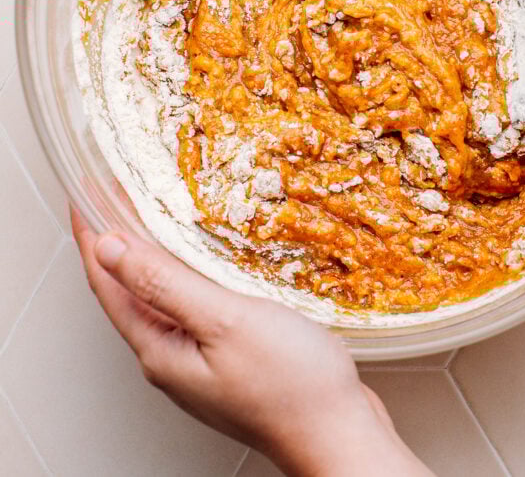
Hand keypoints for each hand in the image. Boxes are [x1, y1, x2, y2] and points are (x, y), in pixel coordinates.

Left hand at [72, 211, 432, 476]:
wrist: (338, 431)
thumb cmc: (289, 382)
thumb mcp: (223, 321)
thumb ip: (165, 284)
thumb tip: (109, 249)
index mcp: (159, 349)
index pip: (108, 285)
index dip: (92, 237)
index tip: (85, 195)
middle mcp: (171, 357)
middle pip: (130, 291)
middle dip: (120, 243)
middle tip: (119, 195)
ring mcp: (199, 361)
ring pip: (164, 297)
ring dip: (156, 256)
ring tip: (157, 216)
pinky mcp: (228, 358)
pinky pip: (194, 306)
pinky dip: (189, 273)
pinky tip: (207, 258)